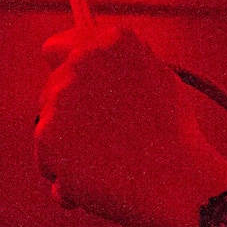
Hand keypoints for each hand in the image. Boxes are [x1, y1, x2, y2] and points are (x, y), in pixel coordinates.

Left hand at [34, 24, 226, 226]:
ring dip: (71, 149)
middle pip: (51, 92)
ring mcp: (60, 99)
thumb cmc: (176, 139)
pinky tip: (100, 184)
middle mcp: (80, 61)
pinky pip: (48, 163)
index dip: (67, 73)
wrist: (180, 184)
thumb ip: (120, 68)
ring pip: (50, 130)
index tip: (81, 95)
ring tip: (111, 165)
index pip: (58, 49)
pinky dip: (68, 178)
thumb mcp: (159, 83)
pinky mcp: (47, 137)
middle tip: (111, 141)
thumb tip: (96, 70)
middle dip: (72, 117)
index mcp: (111, 41)